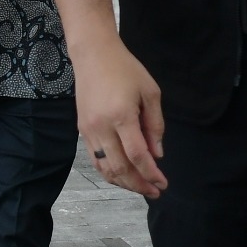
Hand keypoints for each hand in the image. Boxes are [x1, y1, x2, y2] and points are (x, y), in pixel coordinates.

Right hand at [73, 38, 167, 198]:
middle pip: (120, 168)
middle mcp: (101, 127)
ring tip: (141, 188)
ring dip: (124, 183)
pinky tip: (123, 176)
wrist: (93, 55)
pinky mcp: (82, 130)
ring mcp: (89, 130)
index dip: (151, 174)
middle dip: (139, 184)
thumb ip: (155, 126)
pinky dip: (109, 172)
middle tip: (155, 192)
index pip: (137, 156)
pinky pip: (95, 160)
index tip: (163, 183)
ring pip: (105, 168)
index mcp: (121, 116)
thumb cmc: (125, 69)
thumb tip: (157, 155)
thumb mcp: (150, 92)